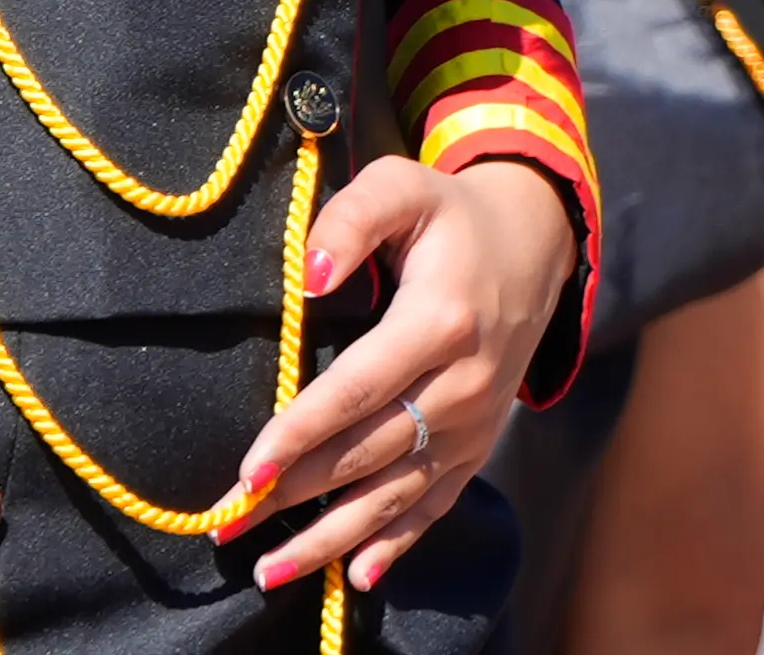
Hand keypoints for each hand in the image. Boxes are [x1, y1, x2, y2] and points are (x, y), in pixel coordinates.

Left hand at [224, 158, 572, 592]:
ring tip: (271, 572)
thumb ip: (349, 220)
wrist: (536, 245)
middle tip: (228, 525)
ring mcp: (474, 424)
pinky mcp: (479, 445)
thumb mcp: (403, 187)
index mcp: (440, 322)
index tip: (249, 471)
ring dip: (332, 539)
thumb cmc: (451, 216)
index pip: (357, 390)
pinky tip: (358, 577)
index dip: (301, 434)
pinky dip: (398, 544)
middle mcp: (462, 385)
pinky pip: (435, 503)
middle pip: (367, 453)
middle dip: (294, 495)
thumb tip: (308, 277)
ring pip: (396, 494)